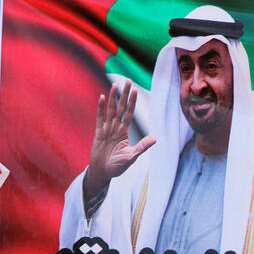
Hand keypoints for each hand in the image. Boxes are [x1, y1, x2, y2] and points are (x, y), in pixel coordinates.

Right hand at [84, 81, 155, 199]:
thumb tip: (155, 138)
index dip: (132, 102)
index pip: (129, 113)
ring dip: (113, 98)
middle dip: (124, 94)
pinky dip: (101, 108)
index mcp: (124, 132)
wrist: (103, 173)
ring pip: (111, 110)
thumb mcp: (132, 156)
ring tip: (115, 85)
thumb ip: (142, 146)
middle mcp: (115, 128)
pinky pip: (99, 118)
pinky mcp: (98, 133)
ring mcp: (106, 129)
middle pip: (121, 108)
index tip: (135, 90)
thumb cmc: (118, 166)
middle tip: (128, 80)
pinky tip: (103, 98)